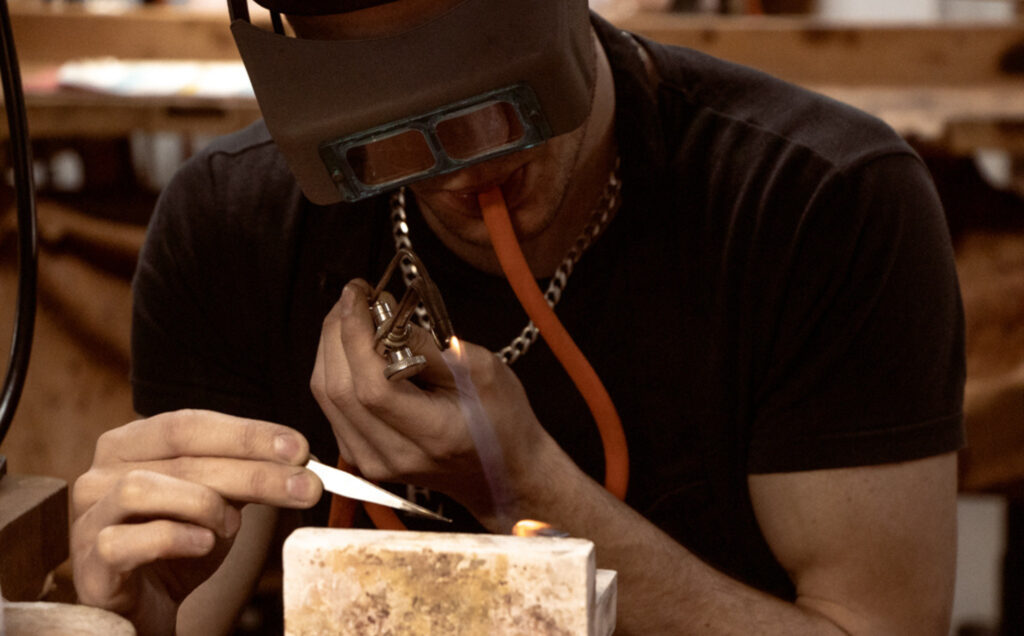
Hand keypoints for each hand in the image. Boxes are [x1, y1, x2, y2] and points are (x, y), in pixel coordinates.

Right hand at [71, 410, 320, 634]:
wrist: (147, 609)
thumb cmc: (181, 546)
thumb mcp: (219, 502)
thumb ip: (247, 474)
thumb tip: (302, 459)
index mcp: (131, 442)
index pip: (191, 424)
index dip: (247, 434)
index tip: (299, 448)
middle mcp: (101, 471)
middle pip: (181, 457)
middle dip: (253, 470)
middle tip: (306, 486)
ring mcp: (88, 516)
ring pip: (143, 488)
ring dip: (203, 503)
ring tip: (231, 526)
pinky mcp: (88, 562)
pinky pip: (124, 541)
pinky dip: (172, 538)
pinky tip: (204, 544)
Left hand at [310, 281, 549, 527]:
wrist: (504, 474)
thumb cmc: (502, 421)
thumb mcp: (482, 371)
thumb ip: (431, 347)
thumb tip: (386, 318)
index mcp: (432, 435)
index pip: (370, 385)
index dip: (355, 334)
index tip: (358, 294)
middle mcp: (393, 456)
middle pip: (337, 389)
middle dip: (337, 332)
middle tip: (355, 297)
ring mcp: (372, 462)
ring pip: (326, 396)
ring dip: (332, 347)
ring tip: (354, 315)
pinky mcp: (361, 457)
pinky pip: (332, 407)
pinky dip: (336, 368)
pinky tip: (355, 347)